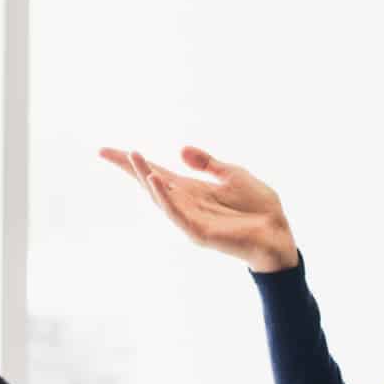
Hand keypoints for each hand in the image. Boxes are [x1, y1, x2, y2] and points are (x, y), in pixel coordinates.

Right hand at [98, 146, 298, 272]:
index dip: (134, 162)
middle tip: (105, 151)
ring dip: (145, 176)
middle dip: (129, 168)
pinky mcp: (199, 232)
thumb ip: (207, 163)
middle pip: (150, 183)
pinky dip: (164, 198)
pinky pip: (177, 214)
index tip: (107, 150)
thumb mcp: (233, 175)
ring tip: (132, 156)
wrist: (279, 234)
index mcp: (192, 190)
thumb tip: (180, 149)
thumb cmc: (259, 208)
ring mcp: (190, 219)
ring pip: (160, 197)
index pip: (157, 173)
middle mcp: (186, 204)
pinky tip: (156, 181)